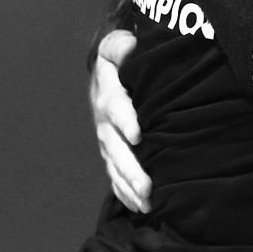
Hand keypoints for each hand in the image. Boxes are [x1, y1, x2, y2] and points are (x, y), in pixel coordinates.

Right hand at [92, 29, 149, 211]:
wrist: (109, 75)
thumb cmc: (123, 60)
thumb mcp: (118, 47)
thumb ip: (121, 46)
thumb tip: (130, 45)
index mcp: (109, 93)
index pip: (115, 107)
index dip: (125, 119)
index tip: (138, 134)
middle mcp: (105, 121)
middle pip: (115, 147)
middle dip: (130, 167)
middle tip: (147, 185)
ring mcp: (107, 140)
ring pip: (116, 166)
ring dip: (130, 184)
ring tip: (147, 201)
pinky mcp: (111, 153)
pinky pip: (115, 176)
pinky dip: (126, 192)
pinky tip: (140, 206)